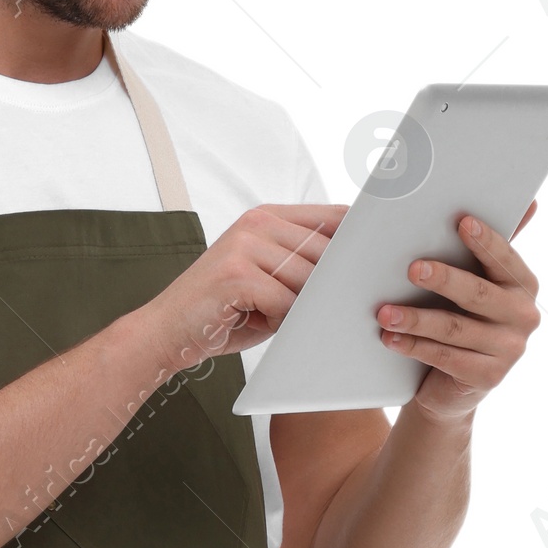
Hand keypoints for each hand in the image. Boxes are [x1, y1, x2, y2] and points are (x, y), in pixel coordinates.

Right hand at [133, 201, 344, 381]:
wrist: (166, 331)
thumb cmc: (226, 312)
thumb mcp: (271, 281)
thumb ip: (306, 267)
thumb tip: (358, 273)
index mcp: (268, 216)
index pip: (335, 218)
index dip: (361, 240)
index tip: (381, 258)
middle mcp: (258, 222)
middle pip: (327, 254)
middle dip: (328, 288)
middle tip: (311, 310)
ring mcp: (246, 244)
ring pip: (308, 281)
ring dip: (297, 309)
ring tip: (268, 315)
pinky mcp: (237, 272)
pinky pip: (286, 303)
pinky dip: (278, 322)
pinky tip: (256, 321)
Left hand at [378, 201, 539, 424]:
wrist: (452, 388)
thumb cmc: (462, 321)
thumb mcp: (477, 285)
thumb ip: (492, 249)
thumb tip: (530, 202)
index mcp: (523, 286)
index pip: (505, 259)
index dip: (485, 241)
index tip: (461, 223)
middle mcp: (524, 317)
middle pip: (478, 294)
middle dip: (443, 279)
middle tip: (412, 268)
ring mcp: (510, 350)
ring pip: (455, 328)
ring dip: (416, 318)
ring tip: (384, 311)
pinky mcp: (488, 378)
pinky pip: (445, 357)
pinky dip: (414, 346)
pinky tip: (390, 338)